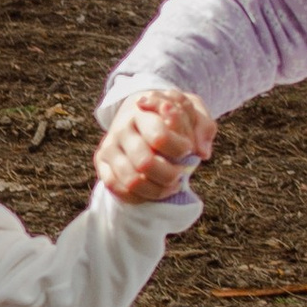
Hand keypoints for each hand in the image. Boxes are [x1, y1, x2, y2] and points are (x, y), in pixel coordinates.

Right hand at [94, 84, 215, 202]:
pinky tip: (154, 190)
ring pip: (132, 180)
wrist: (141, 113)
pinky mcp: (102, 162)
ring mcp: (110, 146)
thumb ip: (204, 127)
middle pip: (145, 163)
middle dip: (171, 175)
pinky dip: (139, 196)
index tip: (188, 148)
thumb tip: (202, 152)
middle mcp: (122, 127)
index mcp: (144, 110)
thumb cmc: (172, 116)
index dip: (181, 149)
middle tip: (181, 172)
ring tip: (171, 185)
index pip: (160, 137)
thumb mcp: (192, 112)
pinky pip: (116, 188)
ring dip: (158, 190)